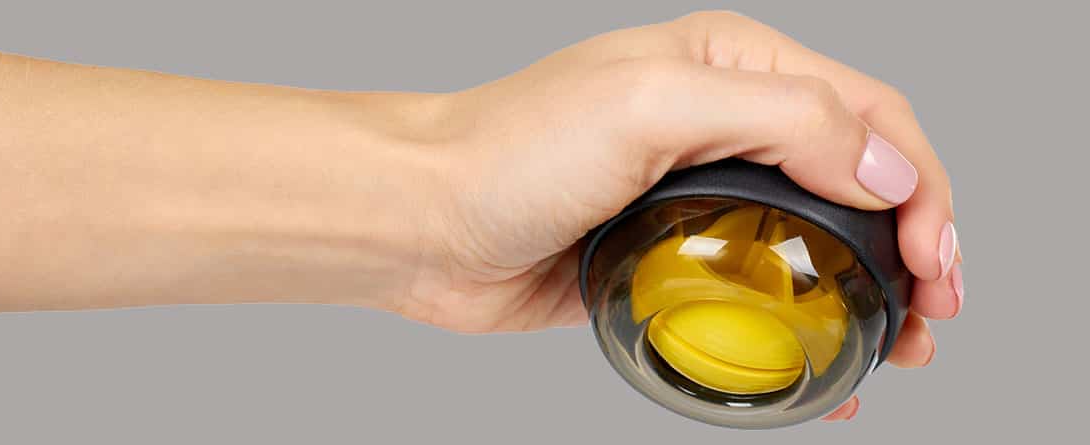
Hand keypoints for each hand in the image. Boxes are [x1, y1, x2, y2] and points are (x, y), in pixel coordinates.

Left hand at [396, 11, 961, 420]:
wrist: (423, 221)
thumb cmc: (509, 151)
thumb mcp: (649, 106)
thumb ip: (778, 121)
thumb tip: (885, 168)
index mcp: (729, 66)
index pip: (865, 113)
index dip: (921, 183)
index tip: (935, 258)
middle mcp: (722, 122)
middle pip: (857, 177)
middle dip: (914, 239)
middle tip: (934, 310)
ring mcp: (698, 193)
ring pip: (818, 236)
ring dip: (874, 287)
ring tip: (905, 346)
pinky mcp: (671, 254)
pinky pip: (762, 286)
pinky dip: (808, 321)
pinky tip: (831, 365)